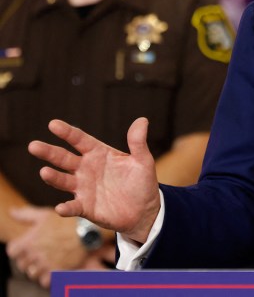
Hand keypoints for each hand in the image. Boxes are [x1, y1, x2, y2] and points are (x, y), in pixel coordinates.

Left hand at [6, 207, 87, 288]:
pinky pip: (44, 281)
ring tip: (47, 260)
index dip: (19, 248)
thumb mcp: (45, 215)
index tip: (27, 246)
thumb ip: (26, 215)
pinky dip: (48, 277)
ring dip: (38, 269)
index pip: (13, 251)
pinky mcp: (56, 271)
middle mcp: (35, 254)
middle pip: (22, 264)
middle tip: (39, 253)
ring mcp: (45, 264)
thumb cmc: (66, 222)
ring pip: (32, 273)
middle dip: (29, 259)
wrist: (88, 232)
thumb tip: (12, 212)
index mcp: (29, 241)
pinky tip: (54, 267)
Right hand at [28, 117, 161, 243]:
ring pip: (63, 181)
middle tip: (33, 146)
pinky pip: (73, 207)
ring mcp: (83, 188)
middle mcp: (86, 169)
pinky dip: (66, 208)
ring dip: (53, 177)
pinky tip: (61, 208)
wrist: (144, 210)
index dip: (67, 132)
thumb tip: (142, 120)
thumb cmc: (141, 182)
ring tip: (44, 172)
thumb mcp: (143, 161)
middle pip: (64, 158)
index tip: (53, 124)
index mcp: (98, 153)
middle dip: (49, 152)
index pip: (80, 140)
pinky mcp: (85, 207)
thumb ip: (138, 142)